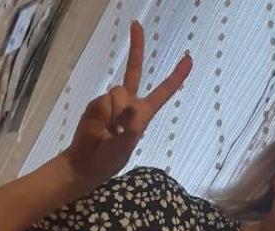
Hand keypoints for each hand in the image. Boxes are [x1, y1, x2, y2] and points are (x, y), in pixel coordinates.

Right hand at [66, 21, 191, 188]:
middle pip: (134, 70)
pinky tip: (101, 128)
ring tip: (110, 132)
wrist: (86, 162)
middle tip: (136, 24)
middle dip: (136, 47)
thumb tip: (133, 107)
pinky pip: (105, 101)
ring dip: (116, 114)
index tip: (188, 59)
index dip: (176, 77)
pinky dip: (105, 115)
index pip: (162, 92)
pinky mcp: (97, 102)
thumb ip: (131, 128)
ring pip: (119, 91)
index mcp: (143, 114)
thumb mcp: (126, 148)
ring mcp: (112, 101)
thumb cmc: (110, 158)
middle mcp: (128, 102)